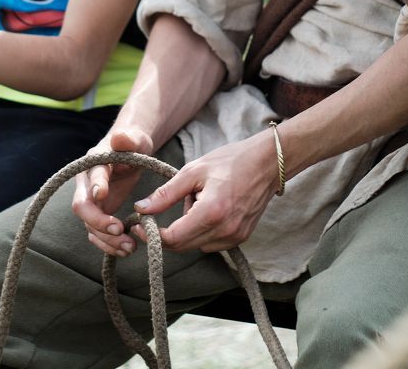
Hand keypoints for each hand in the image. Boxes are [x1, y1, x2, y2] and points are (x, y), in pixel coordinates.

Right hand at [72, 127, 153, 256]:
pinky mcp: (99, 214)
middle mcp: (87, 183)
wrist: (130, 152)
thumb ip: (128, 139)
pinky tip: (127, 250)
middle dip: (98, 221)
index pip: (92, 175)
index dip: (96, 185)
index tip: (103, 194)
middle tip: (119, 230)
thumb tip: (119, 137)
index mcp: (94, 163)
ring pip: (89, 226)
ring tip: (130, 247)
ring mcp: (91, 201)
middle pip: (82, 206)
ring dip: (107, 239)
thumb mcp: (135, 139)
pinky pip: (98, 234)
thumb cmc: (133, 143)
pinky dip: (109, 245)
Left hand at [134, 130, 279, 253]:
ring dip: (186, 229)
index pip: (173, 238)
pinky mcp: (241, 238)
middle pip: (182, 245)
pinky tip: (208, 206)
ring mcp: (235, 237)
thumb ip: (166, 194)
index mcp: (211, 212)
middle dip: (166, 231)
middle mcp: (224, 230)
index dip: (152, 234)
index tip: (139, 224)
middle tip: (158, 210)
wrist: (268, 163)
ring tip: (195, 199)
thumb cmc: (230, 161)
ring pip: (196, 245)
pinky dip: (201, 229)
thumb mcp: (193, 171)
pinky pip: (211, 242)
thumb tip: (141, 209)